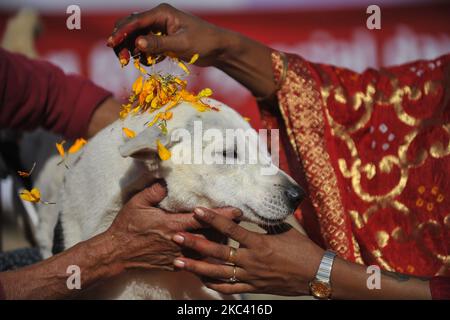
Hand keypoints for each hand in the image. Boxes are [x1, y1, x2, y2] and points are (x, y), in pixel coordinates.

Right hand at [106, 4, 275, 98]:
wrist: (219, 48)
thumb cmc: (204, 43)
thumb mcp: (181, 45)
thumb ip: (159, 44)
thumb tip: (137, 45)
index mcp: (162, 13)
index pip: (135, 21)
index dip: (122, 33)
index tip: (111, 44)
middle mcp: (159, 18)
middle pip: (132, 27)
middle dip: (124, 42)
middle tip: (122, 59)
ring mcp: (161, 29)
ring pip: (138, 38)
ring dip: (133, 50)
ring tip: (135, 63)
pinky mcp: (164, 39)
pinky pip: (147, 46)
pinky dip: (146, 55)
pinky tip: (151, 62)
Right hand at [106, 183, 240, 271]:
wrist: (117, 252)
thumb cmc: (127, 226)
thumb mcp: (137, 203)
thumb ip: (155, 191)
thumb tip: (168, 181)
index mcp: (173, 224)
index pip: (203, 219)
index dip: (222, 215)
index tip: (237, 211)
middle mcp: (179, 241)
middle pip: (210, 237)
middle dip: (225, 230)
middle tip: (238, 223)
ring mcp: (177, 255)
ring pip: (204, 251)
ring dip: (216, 242)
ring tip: (227, 234)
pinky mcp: (174, 265)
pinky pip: (194, 261)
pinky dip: (203, 255)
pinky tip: (209, 250)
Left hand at [171, 207, 323, 295]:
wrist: (317, 275)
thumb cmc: (304, 250)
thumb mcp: (286, 230)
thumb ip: (266, 221)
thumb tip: (255, 208)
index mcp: (259, 243)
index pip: (231, 229)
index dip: (213, 219)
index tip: (197, 210)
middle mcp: (251, 260)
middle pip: (217, 252)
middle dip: (194, 243)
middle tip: (175, 236)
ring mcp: (251, 276)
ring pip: (218, 273)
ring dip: (197, 267)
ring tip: (178, 262)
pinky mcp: (254, 287)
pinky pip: (229, 288)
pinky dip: (214, 284)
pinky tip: (201, 279)